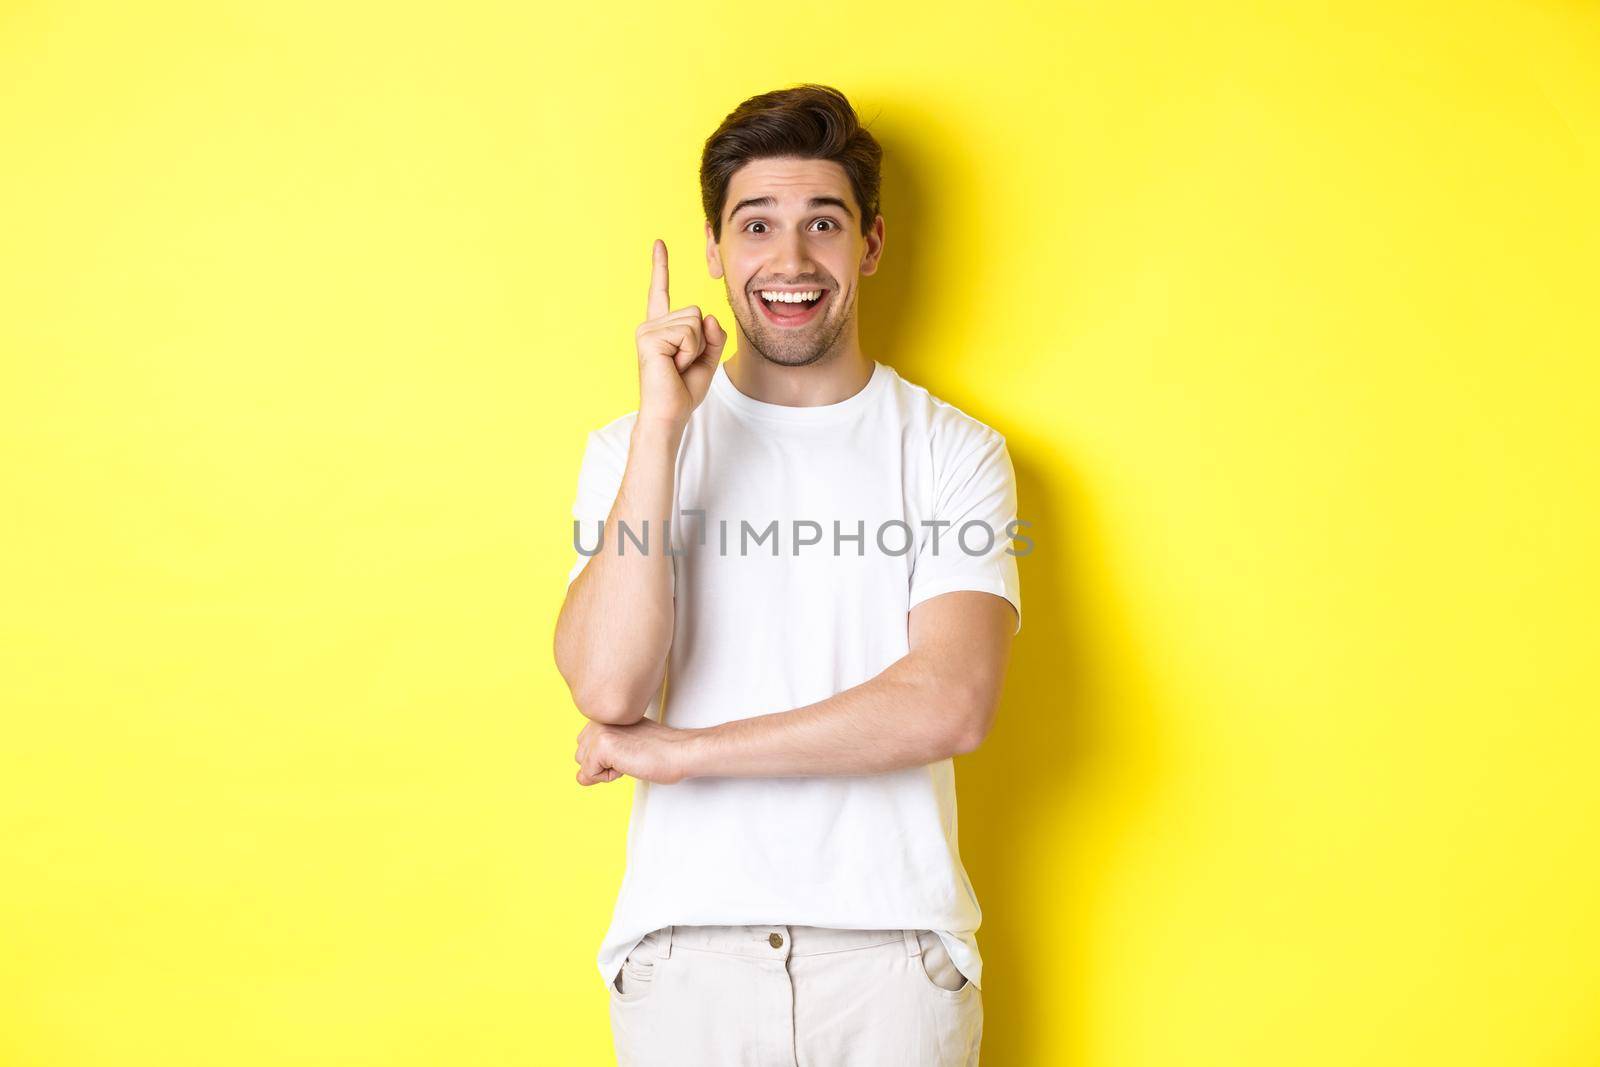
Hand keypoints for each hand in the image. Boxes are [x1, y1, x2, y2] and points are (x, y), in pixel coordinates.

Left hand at [575, 716, 699, 785]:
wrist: (679, 752)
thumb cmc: (660, 751)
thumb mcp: (626, 745)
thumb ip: (603, 752)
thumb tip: (580, 777)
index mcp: (606, 715)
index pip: (585, 746)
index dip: (607, 758)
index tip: (631, 750)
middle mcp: (600, 719)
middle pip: (580, 756)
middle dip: (602, 764)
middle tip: (631, 755)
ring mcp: (599, 730)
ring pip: (583, 766)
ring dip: (605, 771)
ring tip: (630, 758)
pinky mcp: (601, 745)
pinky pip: (589, 775)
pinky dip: (608, 778)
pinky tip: (628, 764)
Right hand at [635, 238, 725, 429]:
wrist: (669, 414)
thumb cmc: (683, 390)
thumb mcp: (708, 358)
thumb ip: (714, 335)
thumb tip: (707, 315)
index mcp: (662, 327)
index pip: (661, 291)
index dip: (661, 266)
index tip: (659, 243)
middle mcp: (651, 324)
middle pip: (695, 312)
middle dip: (701, 340)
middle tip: (683, 364)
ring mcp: (648, 330)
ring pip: (694, 322)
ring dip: (695, 348)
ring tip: (677, 366)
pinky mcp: (649, 337)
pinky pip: (688, 333)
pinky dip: (689, 352)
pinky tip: (673, 365)